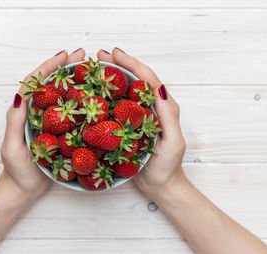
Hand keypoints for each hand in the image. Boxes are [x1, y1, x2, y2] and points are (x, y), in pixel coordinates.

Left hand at [0, 49, 85, 199]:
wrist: (23, 190)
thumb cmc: (16, 171)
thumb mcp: (12, 147)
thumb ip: (15, 122)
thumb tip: (20, 95)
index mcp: (23, 112)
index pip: (35, 83)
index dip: (49, 67)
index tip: (65, 56)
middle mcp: (36, 113)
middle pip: (50, 84)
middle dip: (65, 67)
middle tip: (83, 55)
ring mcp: (48, 122)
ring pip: (61, 95)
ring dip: (74, 80)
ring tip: (89, 69)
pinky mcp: (58, 132)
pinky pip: (69, 112)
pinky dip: (79, 101)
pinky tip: (92, 97)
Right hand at [97, 48, 185, 197]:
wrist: (162, 186)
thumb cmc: (168, 167)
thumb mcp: (172, 142)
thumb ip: (168, 116)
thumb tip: (159, 89)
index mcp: (164, 107)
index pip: (147, 79)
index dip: (131, 64)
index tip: (114, 54)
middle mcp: (152, 108)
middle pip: (135, 80)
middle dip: (119, 65)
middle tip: (99, 56)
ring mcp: (140, 116)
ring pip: (126, 90)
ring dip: (112, 77)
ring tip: (94, 69)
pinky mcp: (130, 126)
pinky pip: (118, 106)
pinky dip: (107, 96)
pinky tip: (95, 94)